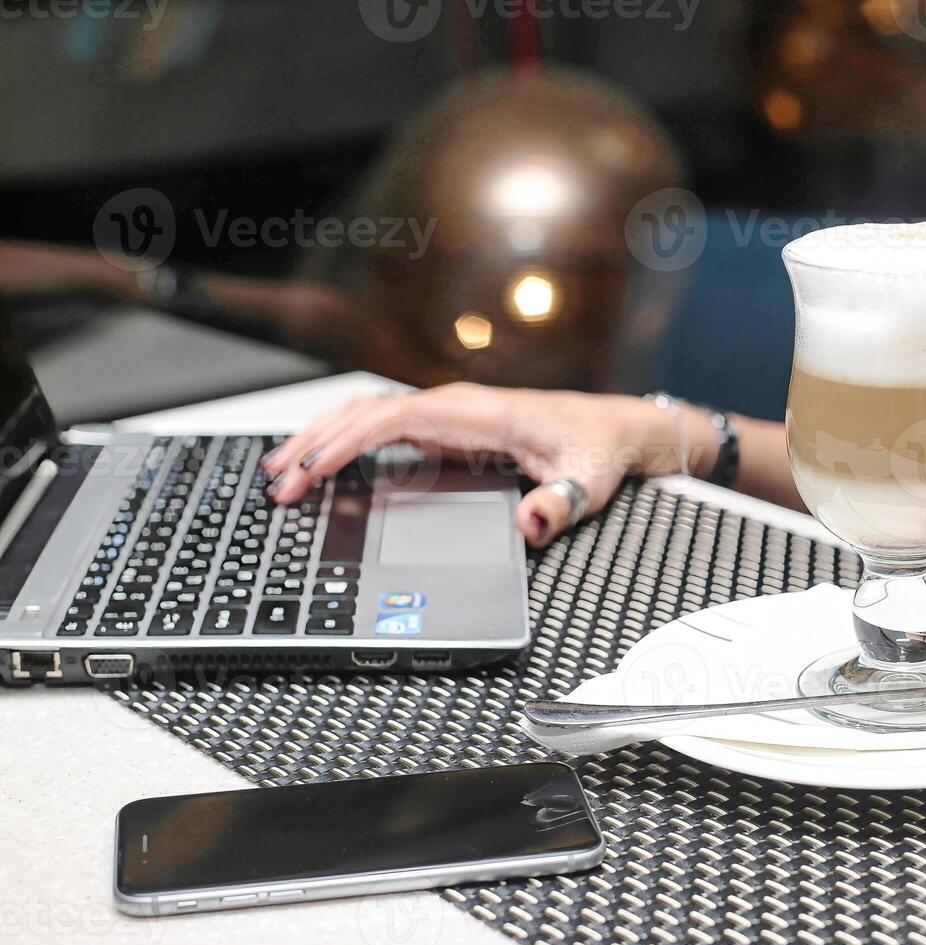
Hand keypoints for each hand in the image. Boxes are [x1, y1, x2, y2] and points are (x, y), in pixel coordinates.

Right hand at [261, 383, 668, 545]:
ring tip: (281, 470)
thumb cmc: (598, 449)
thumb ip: (559, 504)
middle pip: (369, 412)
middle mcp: (458, 407)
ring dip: (323, 438)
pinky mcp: (449, 429)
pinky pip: (386, 429)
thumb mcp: (587, 481)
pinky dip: (347, 442)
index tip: (315, 468)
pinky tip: (323, 462)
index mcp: (481, 413)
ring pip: (370, 416)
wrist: (614, 430)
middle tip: (278, 481)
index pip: (398, 417)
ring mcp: (450, 415)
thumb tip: (531, 524)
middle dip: (318, 442)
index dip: (350, 440)